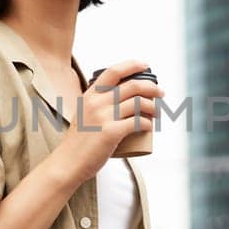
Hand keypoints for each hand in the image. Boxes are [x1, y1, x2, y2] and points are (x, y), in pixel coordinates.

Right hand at [52, 60, 162, 183]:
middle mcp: (97, 102)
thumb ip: (96, 104)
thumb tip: (119, 99)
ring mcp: (104, 116)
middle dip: (152, 88)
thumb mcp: (83, 114)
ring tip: (156, 113)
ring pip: (138, 103)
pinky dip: (148, 123)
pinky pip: (138, 122)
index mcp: (89, 95)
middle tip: (160, 93)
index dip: (133, 65)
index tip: (145, 65)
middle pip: (132, 86)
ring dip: (153, 107)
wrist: (68, 163)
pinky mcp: (112, 132)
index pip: (113, 72)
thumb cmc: (77, 142)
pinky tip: (149, 127)